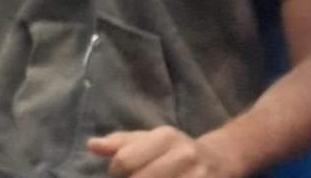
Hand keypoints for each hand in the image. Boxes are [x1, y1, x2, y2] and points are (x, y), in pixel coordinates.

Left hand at [87, 126, 239, 177]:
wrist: (219, 159)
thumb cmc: (175, 149)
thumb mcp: (150, 139)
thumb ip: (121, 143)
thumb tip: (91, 145)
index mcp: (165, 136)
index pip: (124, 160)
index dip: (115, 172)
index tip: (118, 173)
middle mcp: (182, 155)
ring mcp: (195, 177)